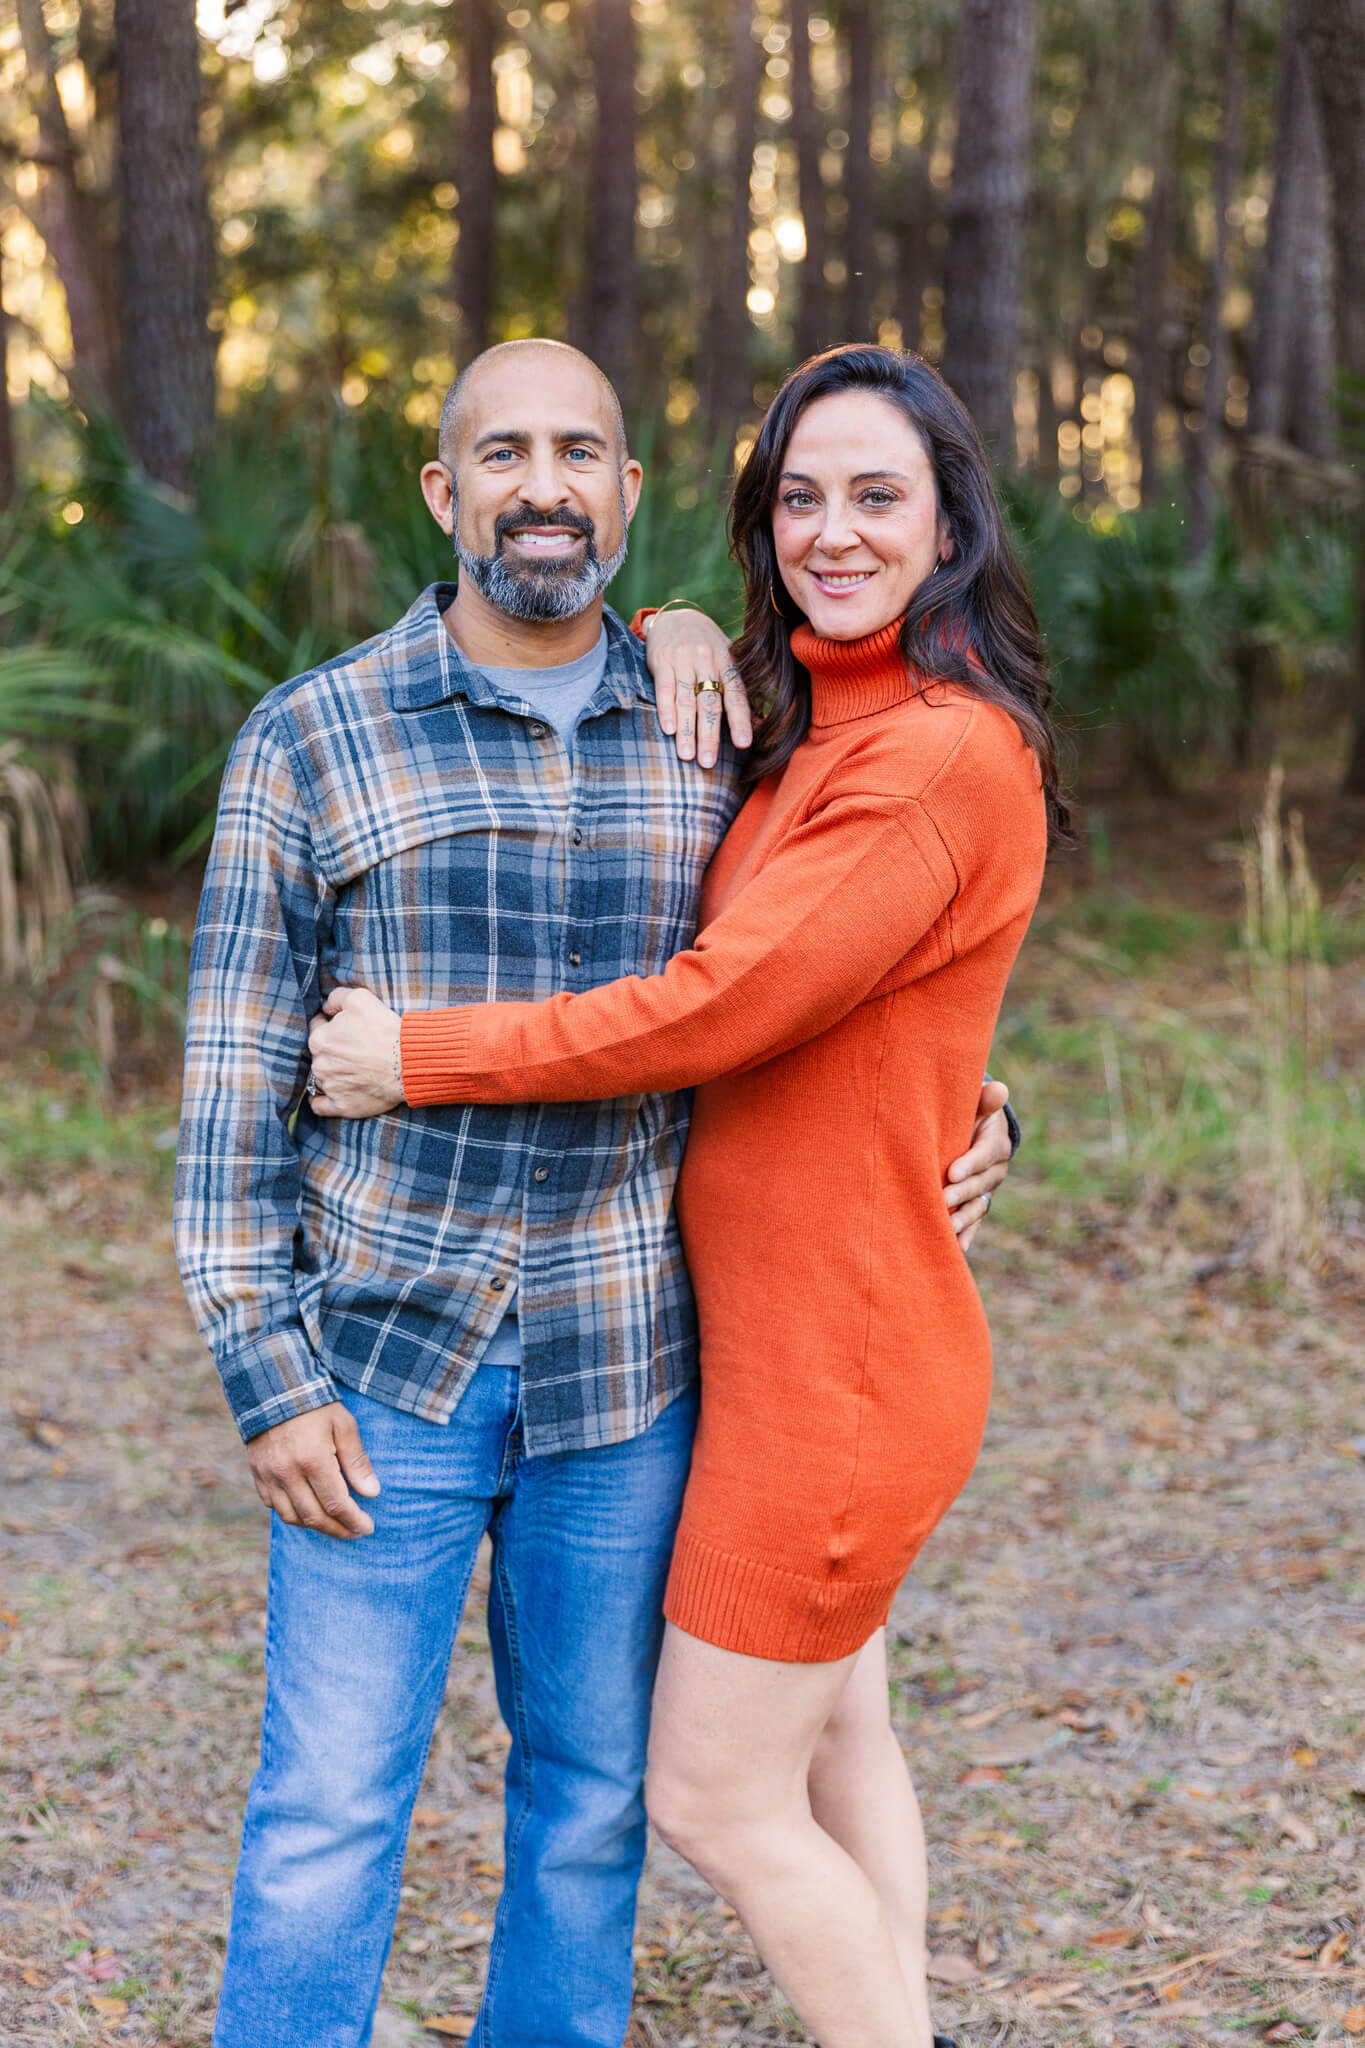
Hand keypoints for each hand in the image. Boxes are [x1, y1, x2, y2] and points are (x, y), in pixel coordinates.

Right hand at [245, 1403, 380, 1538]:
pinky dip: (292, 1514)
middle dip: (338, 1529)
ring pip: (292, 1517)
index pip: (336, 1504)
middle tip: (354, 1532)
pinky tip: (308, 1510)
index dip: (354, 1521)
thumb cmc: (315, 1406)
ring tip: (334, 1525)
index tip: (367, 1528)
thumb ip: (357, 1461)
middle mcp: (287, 1473)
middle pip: (314, 1517)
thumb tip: (372, 1493)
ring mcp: (269, 1476)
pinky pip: (274, 1506)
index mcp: (313, 1460)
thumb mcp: (344, 1425)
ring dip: (315, 1526)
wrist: (273, 1390)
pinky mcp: (258, 1475)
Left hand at [307, 987, 404, 1116]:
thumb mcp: (360, 998)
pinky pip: (321, 1106)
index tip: (347, 1029)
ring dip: (333, 1074)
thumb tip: (325, 1007)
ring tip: (355, 1070)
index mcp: (319, 1039)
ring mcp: (330, 1087)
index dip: (331, 1026)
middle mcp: (320, 1064)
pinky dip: (324, 1101)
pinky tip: (333, 1094)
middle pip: (320, 1055)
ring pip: (322, 1078)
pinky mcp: (341, 1106)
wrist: (408, 1062)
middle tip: (355, 1049)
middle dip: (333, 1051)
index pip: (316, 1028)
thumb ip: (336, 997)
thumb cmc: (384, 1030)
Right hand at [645, 608, 752, 767]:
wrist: (676, 617)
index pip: (736, 695)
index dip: (740, 720)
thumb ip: (742, 691)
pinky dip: (666, 709)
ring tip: (686, 756)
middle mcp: (708, 660)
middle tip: (708, 763)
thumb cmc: (707, 647)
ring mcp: (684, 660)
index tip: (743, 744)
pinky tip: (668, 730)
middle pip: (710, 703)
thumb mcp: (729, 661)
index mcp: (728, 662)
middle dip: (709, 735)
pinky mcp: (662, 660)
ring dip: (686, 730)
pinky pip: (664, 688)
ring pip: (686, 700)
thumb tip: (763, 723)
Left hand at [945, 1079, 1012, 1251]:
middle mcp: (995, 1170)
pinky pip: (975, 1222)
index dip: (970, 1164)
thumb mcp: (975, 1102)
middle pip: (981, 1184)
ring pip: (978, 1206)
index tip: (951, 1172)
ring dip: (964, 1219)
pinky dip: (967, 1235)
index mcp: (996, 1143)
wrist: (969, 1129)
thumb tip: (999, 1088)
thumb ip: (984, 1099)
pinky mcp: (977, 1204)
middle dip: (961, 1193)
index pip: (985, 1154)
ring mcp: (987, 1190)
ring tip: (947, 1228)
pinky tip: (956, 1249)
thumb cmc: (967, 1111)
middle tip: (941, 1199)